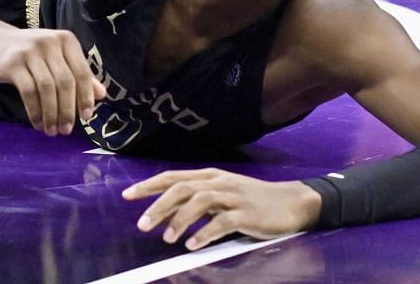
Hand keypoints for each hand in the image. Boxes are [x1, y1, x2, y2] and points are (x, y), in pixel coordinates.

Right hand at [0, 26, 101, 137]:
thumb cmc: (32, 54)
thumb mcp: (57, 59)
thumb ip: (78, 74)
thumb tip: (101, 95)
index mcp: (66, 40)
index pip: (82, 72)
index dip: (86, 97)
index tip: (86, 117)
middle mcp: (50, 42)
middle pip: (65, 82)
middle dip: (68, 110)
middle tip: (66, 130)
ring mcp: (30, 51)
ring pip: (47, 88)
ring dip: (51, 114)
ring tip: (52, 130)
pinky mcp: (13, 63)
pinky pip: (28, 91)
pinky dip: (35, 111)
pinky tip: (37, 122)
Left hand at [124, 170, 320, 250]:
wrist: (292, 203)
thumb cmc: (253, 200)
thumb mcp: (223, 194)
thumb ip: (198, 200)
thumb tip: (168, 210)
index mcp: (210, 176)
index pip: (173, 177)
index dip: (149, 185)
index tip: (127, 195)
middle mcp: (219, 182)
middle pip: (181, 188)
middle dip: (158, 205)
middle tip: (141, 224)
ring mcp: (234, 197)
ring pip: (198, 201)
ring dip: (179, 220)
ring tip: (166, 238)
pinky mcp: (247, 214)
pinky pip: (221, 222)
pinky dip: (204, 233)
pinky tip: (192, 244)